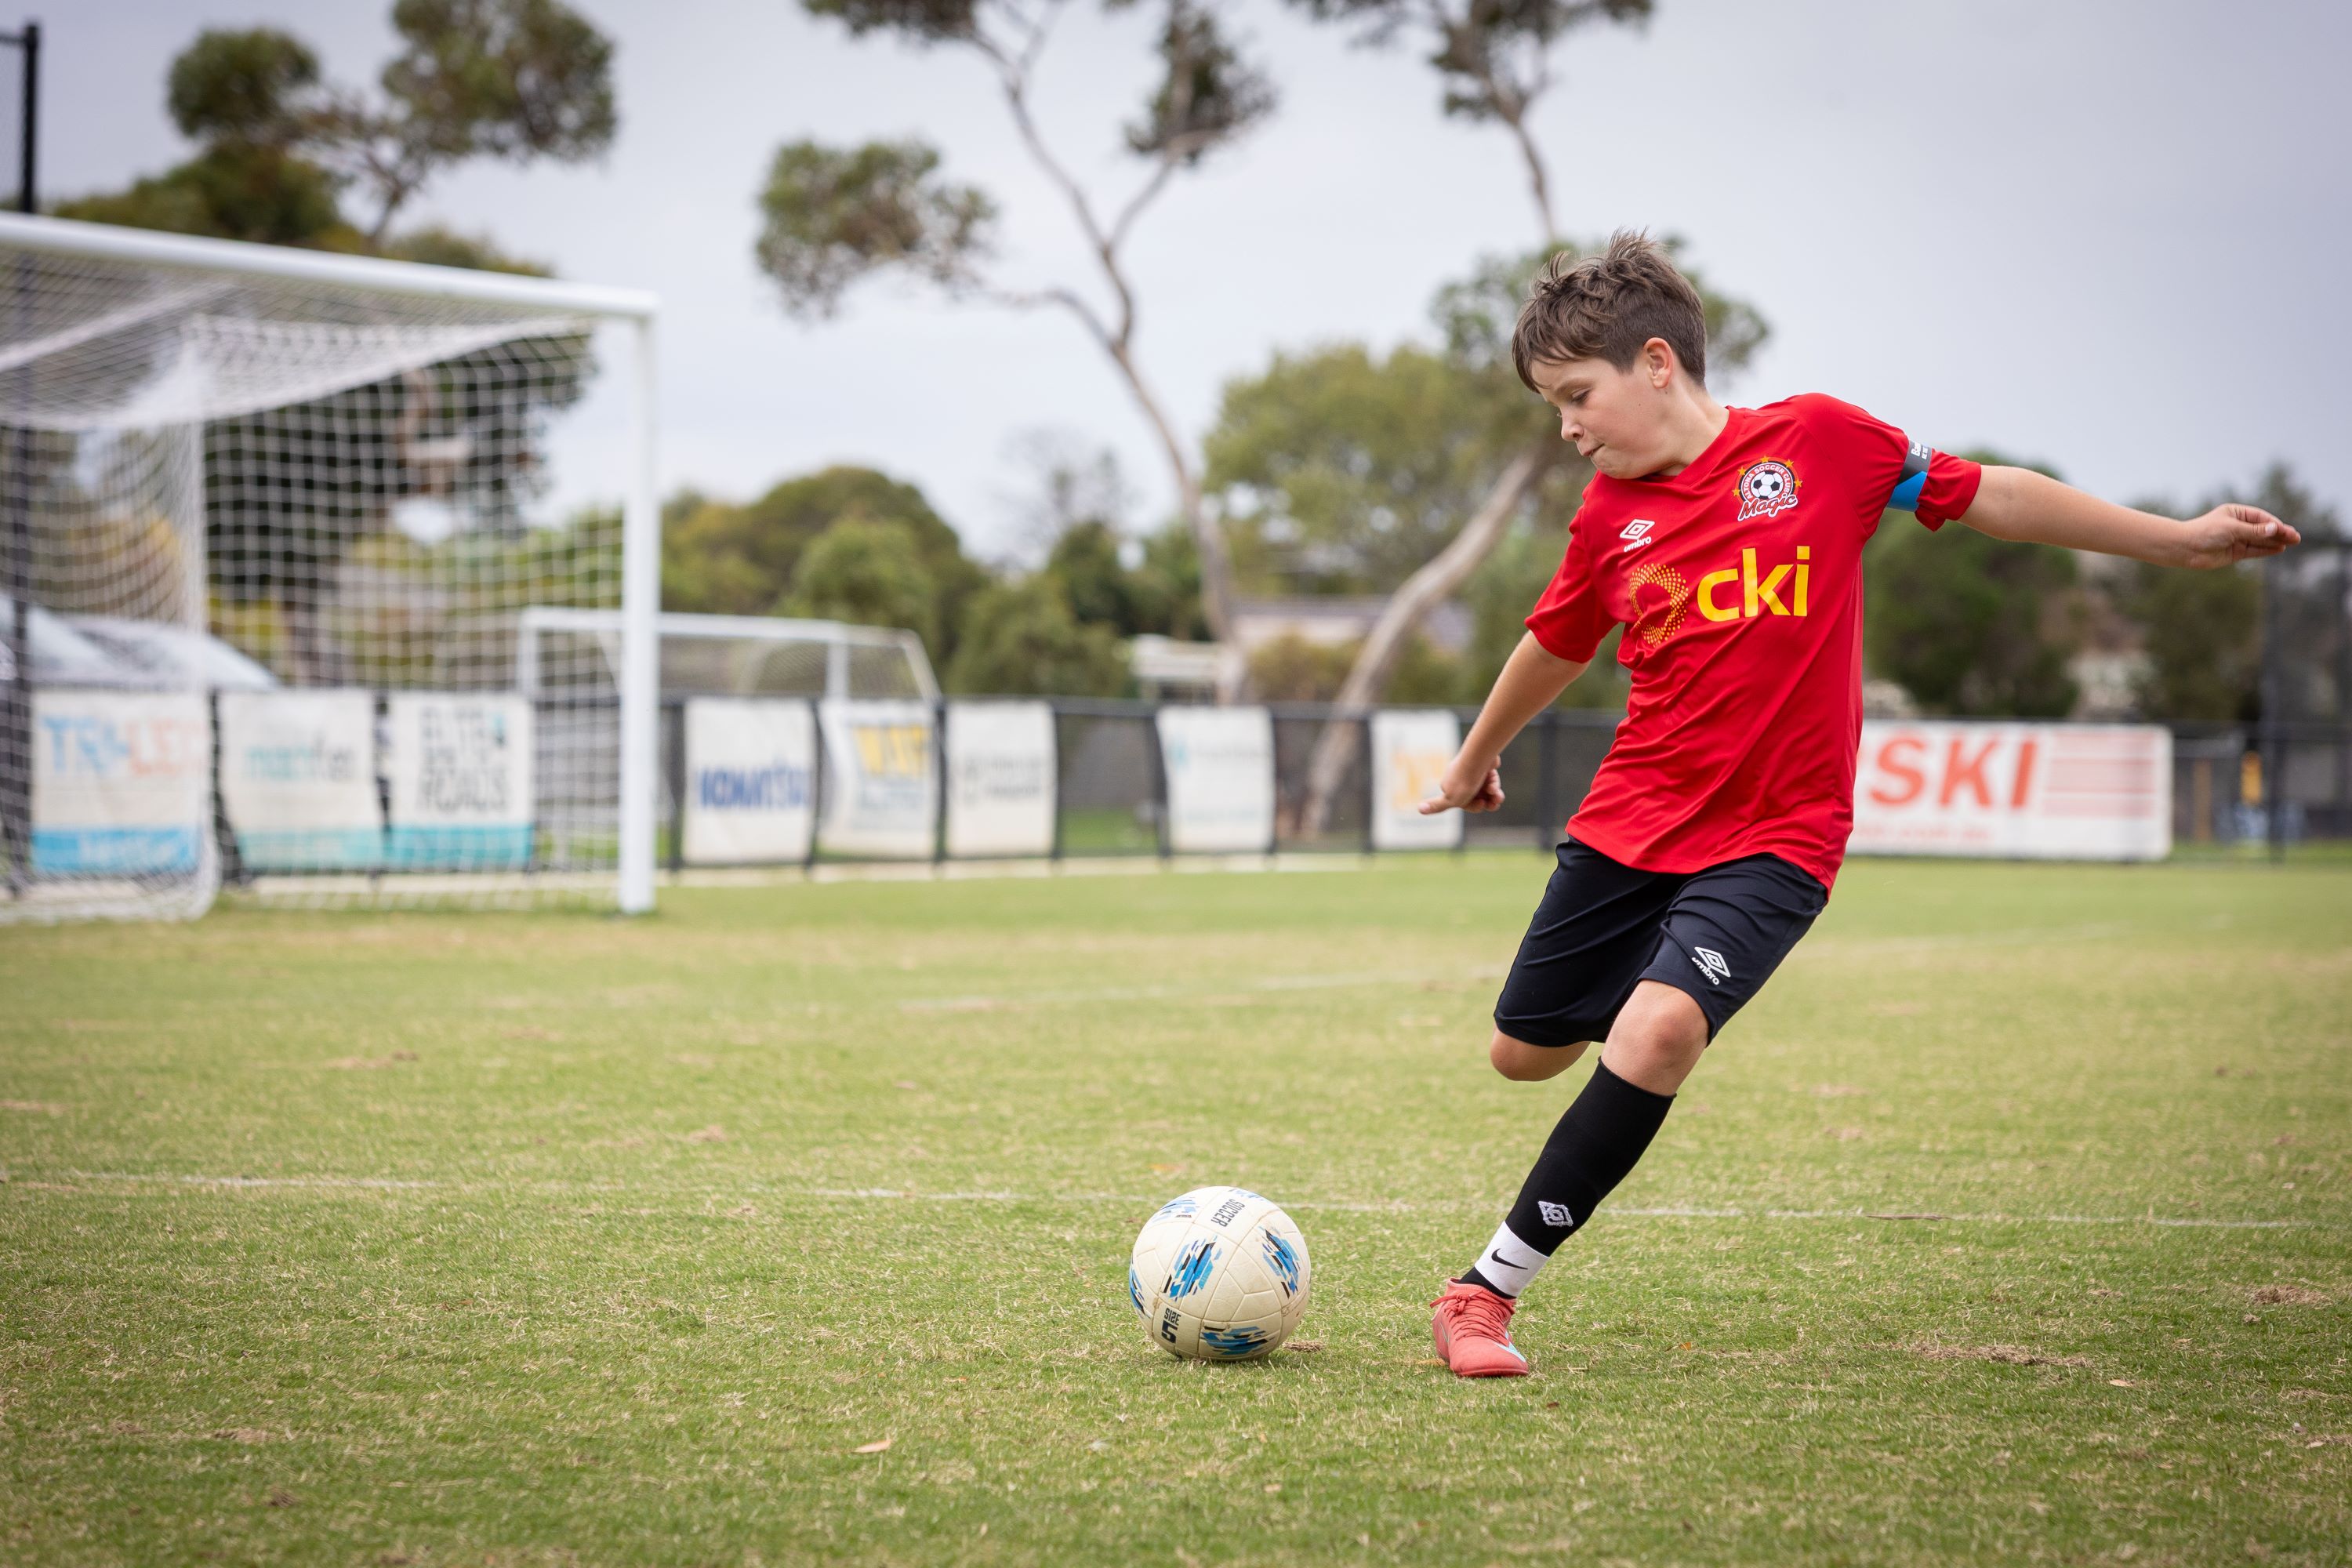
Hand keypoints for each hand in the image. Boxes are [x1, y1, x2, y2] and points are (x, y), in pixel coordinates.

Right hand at [1418, 756, 1503, 814]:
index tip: (1481, 804)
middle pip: (1476, 796)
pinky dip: (1494, 783)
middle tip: (1495, 803)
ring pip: (1485, 789)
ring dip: (1493, 794)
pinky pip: (1490, 778)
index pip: (1463, 802)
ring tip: (1497, 795)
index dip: (1474, 806)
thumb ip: (1436, 806)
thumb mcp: (1450, 799)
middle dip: (1487, 802)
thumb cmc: (1464, 780)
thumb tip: (1418, 809)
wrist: (1478, 759)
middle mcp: (1460, 778)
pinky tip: (1496, 784)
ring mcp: (1472, 771)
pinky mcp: (1483, 765)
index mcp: (1450, 786)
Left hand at [2179, 504, 2299, 568]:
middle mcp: (2238, 525)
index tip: (2287, 530)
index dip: (2275, 524)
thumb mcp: (2231, 529)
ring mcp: (2237, 539)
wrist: (2185, 548)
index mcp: (2236, 513)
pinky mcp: (2236, 552)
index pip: (2261, 518)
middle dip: (2280, 532)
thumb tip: (2274, 528)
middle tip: (2297, 537)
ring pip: (2261, 540)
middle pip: (2263, 529)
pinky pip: (2255, 550)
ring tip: (2292, 542)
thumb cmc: (2205, 533)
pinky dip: (2266, 550)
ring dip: (2276, 541)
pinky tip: (2280, 549)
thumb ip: (2253, 531)